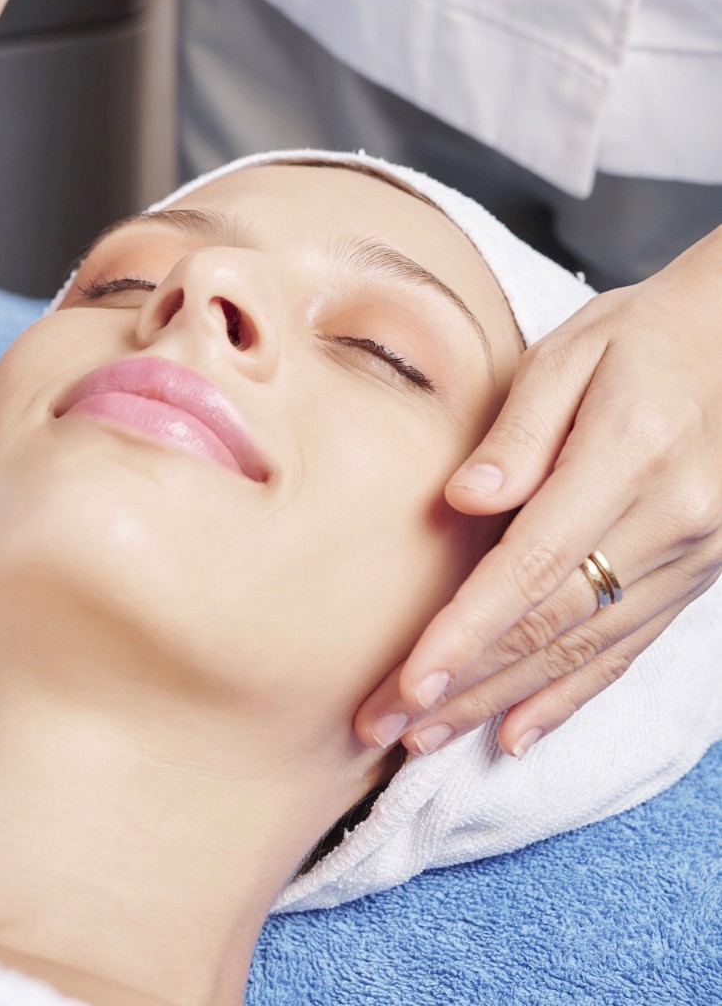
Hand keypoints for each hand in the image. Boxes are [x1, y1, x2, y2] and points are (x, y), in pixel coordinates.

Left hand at [355, 226, 721, 758]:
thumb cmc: (642, 337)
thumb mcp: (572, 353)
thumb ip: (516, 432)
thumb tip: (461, 499)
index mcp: (630, 458)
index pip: (533, 565)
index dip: (467, 631)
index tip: (408, 681)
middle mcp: (671, 521)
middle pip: (550, 623)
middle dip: (462, 685)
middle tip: (385, 726)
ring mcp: (692, 556)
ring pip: (584, 649)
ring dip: (500, 701)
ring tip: (426, 739)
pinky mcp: (696, 576)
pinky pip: (626, 650)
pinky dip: (569, 698)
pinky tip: (517, 735)